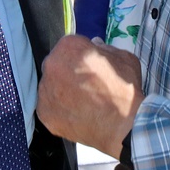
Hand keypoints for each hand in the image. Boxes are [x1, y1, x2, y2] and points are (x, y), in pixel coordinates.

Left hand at [37, 35, 141, 155]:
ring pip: (50, 87)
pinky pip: (49, 108)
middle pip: (56, 65)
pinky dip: (60, 111)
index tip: (91, 67)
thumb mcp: (123, 58)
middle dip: (68, 72)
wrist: (124, 124)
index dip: (82, 57)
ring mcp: (45, 90)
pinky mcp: (44, 114)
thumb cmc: (125, 88)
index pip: (70, 47)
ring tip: (81, 103)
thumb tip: (94, 45)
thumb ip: (105, 48)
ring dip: (62, 91)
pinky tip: (76, 115)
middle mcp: (51, 65)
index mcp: (68, 47)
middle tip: (86, 86)